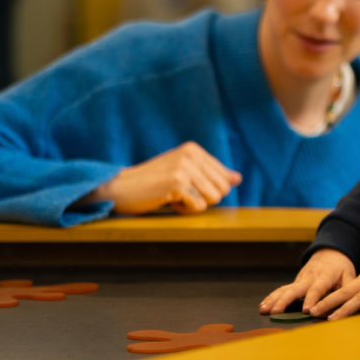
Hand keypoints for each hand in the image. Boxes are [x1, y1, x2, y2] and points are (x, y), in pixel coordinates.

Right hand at [80, 142, 241, 215]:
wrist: (120, 188)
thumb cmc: (153, 183)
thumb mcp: (184, 172)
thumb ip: (211, 174)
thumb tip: (238, 179)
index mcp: (194, 150)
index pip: (224, 178)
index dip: (207, 190)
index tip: (185, 186)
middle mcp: (191, 154)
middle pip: (223, 189)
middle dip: (204, 198)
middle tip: (180, 193)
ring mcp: (185, 167)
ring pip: (213, 199)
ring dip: (194, 204)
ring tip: (174, 196)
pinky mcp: (178, 183)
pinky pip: (199, 207)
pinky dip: (184, 210)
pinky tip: (167, 201)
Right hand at [259, 248, 355, 314]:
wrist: (331, 253)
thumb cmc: (341, 267)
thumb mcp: (349, 276)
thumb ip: (347, 291)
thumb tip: (348, 307)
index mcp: (324, 276)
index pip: (317, 288)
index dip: (312, 299)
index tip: (306, 310)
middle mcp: (309, 277)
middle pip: (295, 289)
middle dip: (285, 301)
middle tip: (276, 311)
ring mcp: (300, 279)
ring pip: (285, 289)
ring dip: (273, 299)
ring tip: (264, 310)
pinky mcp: (295, 282)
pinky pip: (281, 289)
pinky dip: (271, 297)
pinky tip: (263, 306)